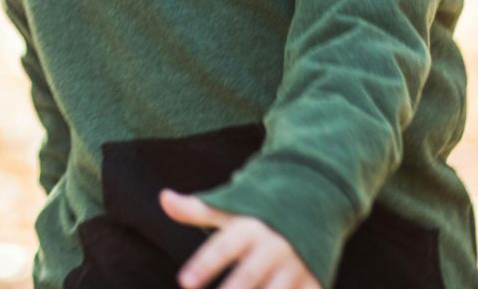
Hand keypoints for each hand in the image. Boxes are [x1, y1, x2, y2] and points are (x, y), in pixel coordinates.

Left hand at [159, 189, 322, 288]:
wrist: (315, 196)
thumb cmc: (261, 208)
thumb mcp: (232, 207)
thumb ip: (198, 209)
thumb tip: (163, 197)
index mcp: (252, 226)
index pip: (223, 247)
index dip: (204, 265)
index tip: (183, 282)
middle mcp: (275, 246)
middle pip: (249, 275)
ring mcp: (297, 266)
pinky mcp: (314, 281)